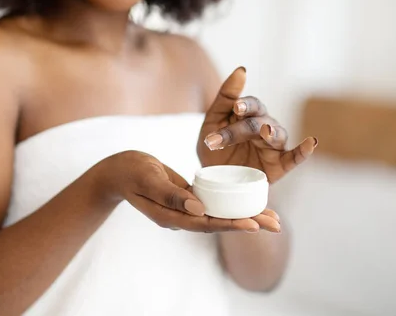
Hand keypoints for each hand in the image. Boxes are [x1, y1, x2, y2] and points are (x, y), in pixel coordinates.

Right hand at [95, 150, 279, 232]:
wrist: (119, 171)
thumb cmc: (130, 171)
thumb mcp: (148, 178)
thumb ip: (170, 194)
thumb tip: (199, 208)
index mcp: (170, 216)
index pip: (205, 224)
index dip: (230, 224)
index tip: (254, 225)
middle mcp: (181, 217)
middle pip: (218, 223)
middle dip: (247, 224)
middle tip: (276, 225)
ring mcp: (185, 209)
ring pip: (219, 215)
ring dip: (245, 216)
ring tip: (272, 218)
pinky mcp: (189, 198)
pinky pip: (214, 204)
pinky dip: (232, 204)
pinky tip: (249, 203)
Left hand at [198, 67, 317, 183]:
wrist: (212, 177)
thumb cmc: (215, 145)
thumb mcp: (213, 121)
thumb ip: (226, 96)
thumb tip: (242, 69)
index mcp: (249, 115)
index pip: (252, 105)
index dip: (245, 105)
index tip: (236, 108)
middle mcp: (265, 127)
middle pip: (258, 123)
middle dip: (238, 131)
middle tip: (217, 140)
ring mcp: (272, 147)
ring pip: (276, 135)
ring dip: (271, 133)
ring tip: (265, 132)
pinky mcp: (278, 165)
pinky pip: (294, 157)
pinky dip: (304, 151)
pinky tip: (312, 142)